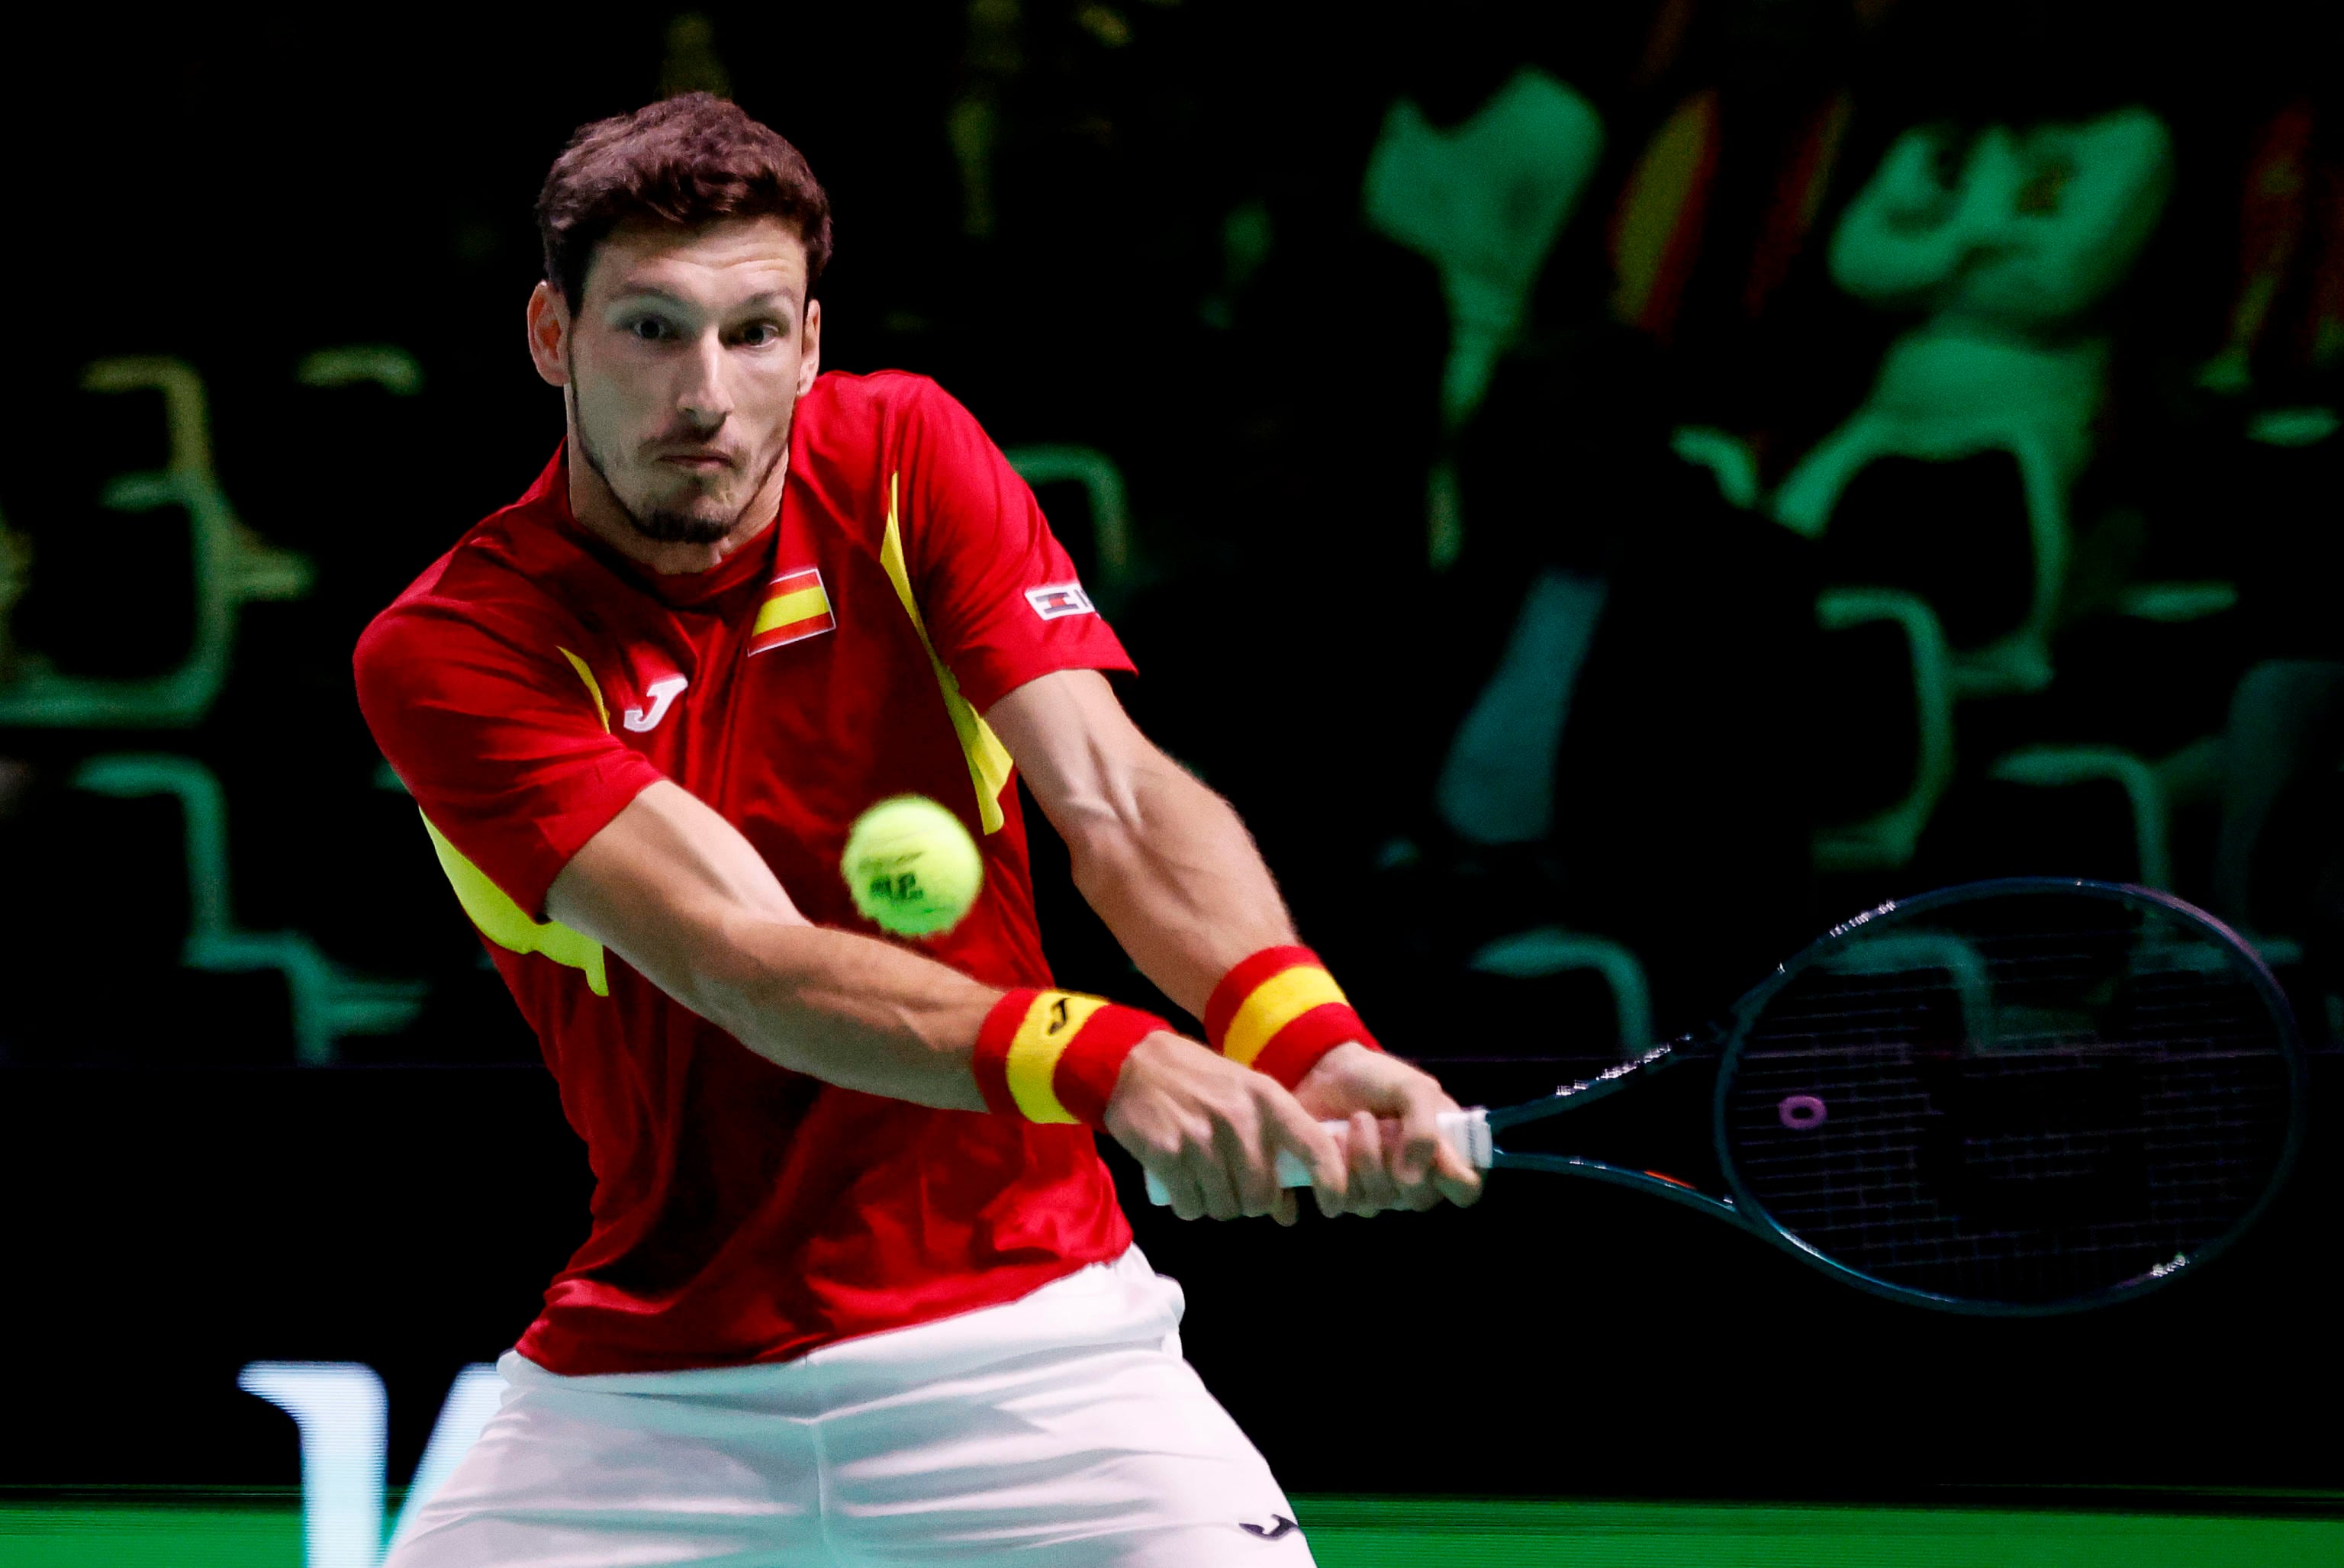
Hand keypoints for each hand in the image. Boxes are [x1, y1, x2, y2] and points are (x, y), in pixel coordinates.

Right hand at [1105, 1031, 1343, 1224]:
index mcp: (1267, 1099)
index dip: (1332, 1183)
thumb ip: (1272, 1147)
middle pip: (1260, 1196)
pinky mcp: (1167, 1153)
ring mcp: (1202, 1136)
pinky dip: (1189, 1206)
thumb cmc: (1201, 1084)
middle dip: (1248, 1202)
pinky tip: (1183, 1186)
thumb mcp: (1245, 1097)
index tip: (1332, 1206)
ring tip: (1204, 1182)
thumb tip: (1288, 1213)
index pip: (1315, 1147)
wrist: (1136, 1062)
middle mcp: (1240, 1118)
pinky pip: (1190, 1205)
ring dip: (1215, 1205)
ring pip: (1224, 1206)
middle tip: (1232, 1187)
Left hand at [1292, 1043, 1482, 1216]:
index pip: (1466, 1190)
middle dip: (1398, 1158)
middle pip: (1420, 1200)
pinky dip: (1341, 1165)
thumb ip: (1425, 1132)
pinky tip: (1337, 1138)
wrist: (1328, 1073)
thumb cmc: (1380, 1081)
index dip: (1454, 1180)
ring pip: (1381, 1200)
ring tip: (1358, 1118)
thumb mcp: (1414, 1091)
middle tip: (1385, 1123)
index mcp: (1446, 1154)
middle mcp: (1418, 1179)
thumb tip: (1412, 1181)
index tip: (1435, 1153)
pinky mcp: (1348, 1193)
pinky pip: (1348, 1200)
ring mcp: (1383, 1190)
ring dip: (1366, 1154)